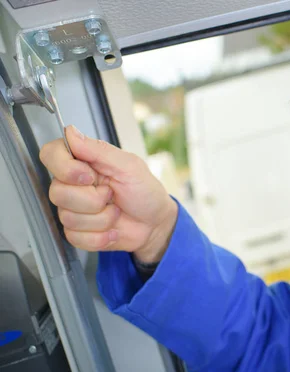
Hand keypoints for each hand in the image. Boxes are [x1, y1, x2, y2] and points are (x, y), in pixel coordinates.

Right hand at [39, 125, 177, 262]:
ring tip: (116, 212)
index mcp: (84, 162)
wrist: (155, 224)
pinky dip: (100, 236)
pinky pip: (75, 237)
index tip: (89, 176)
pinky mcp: (78, 231)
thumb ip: (99, 150)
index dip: (65, 168)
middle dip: (92, 199)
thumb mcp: (130, 166)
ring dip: (101, 219)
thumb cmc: (146, 192)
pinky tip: (113, 230)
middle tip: (112, 195)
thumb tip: (70, 133)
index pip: (51, 155)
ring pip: (68, 217)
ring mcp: (74, 209)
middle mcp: (74, 184)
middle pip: (57, 192)